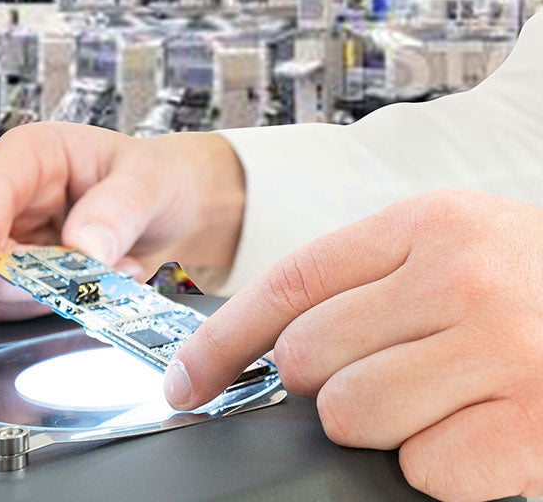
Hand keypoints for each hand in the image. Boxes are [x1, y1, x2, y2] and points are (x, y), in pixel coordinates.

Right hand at [0, 123, 244, 320]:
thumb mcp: (149, 181)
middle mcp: (6, 197)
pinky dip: (35, 316)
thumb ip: (118, 210)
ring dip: (21, 302)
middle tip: (58, 288)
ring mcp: (5, 240)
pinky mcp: (14, 279)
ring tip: (92, 281)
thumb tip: (82, 248)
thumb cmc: (157, 178)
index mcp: (28, 156)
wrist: (172, 210)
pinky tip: (85, 293)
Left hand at [165, 189, 542, 501]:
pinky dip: (438, 466)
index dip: (223, 338)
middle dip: (320, 382)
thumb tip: (271, 347)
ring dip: (378, 424)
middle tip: (378, 373)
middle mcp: (460, 278)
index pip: (290, 281)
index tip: (187, 379)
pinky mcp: (534, 429)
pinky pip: (424, 471)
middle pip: (309, 356)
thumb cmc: (536, 283)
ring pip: (353, 416)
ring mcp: (502, 352)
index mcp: (427, 224)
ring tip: (434, 398)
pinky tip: (477, 430)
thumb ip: (371, 279)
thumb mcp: (456, 245)